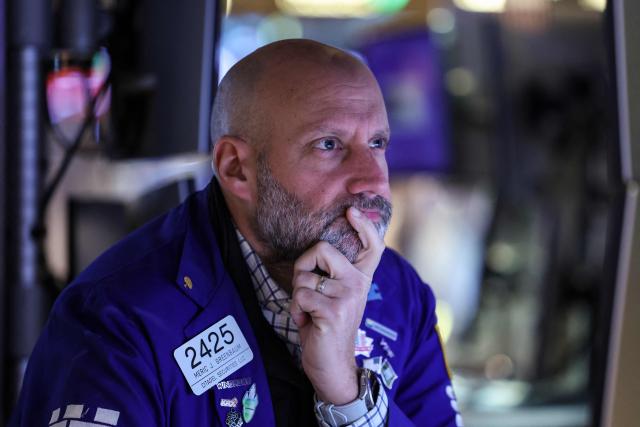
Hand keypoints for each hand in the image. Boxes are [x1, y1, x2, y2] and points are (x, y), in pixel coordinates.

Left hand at [290, 207, 384, 403]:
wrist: (332, 365)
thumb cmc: (328, 325)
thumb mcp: (336, 295)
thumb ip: (333, 273)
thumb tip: (316, 248)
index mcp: (361, 278)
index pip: (372, 246)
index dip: (364, 226)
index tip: (352, 212)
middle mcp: (358, 284)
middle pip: (322, 249)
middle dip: (302, 266)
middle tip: (307, 288)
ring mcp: (347, 297)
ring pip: (304, 277)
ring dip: (297, 296)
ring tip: (309, 312)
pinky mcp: (332, 312)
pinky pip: (300, 295)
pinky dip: (296, 310)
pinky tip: (307, 322)